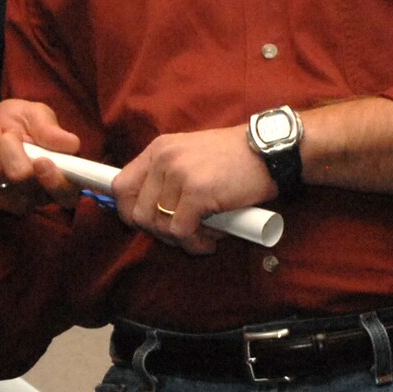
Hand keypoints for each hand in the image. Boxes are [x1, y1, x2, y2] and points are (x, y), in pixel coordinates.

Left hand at [0, 98, 81, 209]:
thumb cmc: (20, 123)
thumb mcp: (38, 116)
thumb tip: (71, 144)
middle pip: (20, 177)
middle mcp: (32, 197)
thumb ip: (51, 130)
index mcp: (57, 179)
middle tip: (9, 133)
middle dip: (10, 144)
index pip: (65, 195)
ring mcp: (2, 202)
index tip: (41, 160)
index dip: (54, 182)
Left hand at [111, 125, 272, 255]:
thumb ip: (169, 177)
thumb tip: (151, 215)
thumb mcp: (192, 156)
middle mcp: (164, 159)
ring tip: (204, 234)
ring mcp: (179, 174)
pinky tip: (212, 238)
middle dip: (160, 232)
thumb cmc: (235, 159)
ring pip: (160, 226)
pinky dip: (196, 242)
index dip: (130, 211)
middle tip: (185, 232)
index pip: (122, 186)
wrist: (270, 151)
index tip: (149, 224)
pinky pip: (182, 232)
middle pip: (138, 213)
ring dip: (181, 239)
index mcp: (159, 149)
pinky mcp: (197, 192)